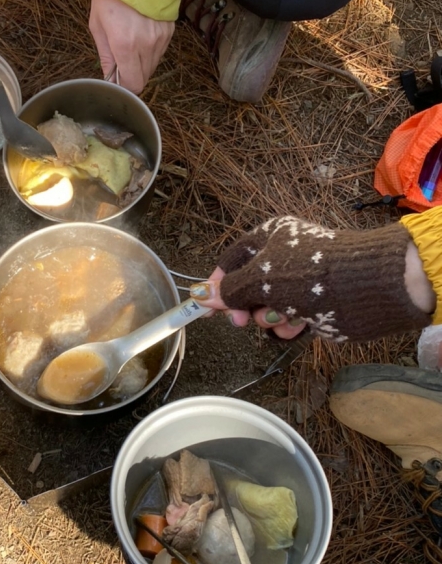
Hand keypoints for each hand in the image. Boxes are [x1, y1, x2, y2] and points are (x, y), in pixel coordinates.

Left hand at [89, 0, 174, 93]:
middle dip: (132, 75)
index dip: (124, 87)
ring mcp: (161, 37)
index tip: (117, 81)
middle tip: (121, 63)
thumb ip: (105, 56)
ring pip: (153, 65)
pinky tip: (141, 35)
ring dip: (142, 63)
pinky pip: (160, 51)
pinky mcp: (170, 30)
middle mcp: (147, 44)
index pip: (133, 84)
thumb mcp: (97, 25)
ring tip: (130, 45)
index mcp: (125, 45)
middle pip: (144, 77)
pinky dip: (150, 51)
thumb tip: (109, 77)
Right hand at [190, 215, 432, 342]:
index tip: (205, 308)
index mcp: (268, 238)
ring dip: (269, 318)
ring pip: (267, 307)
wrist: (363, 288)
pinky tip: (298, 325)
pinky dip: (289, 325)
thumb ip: (228, 290)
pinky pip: (289, 318)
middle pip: (248, 287)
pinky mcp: (313, 304)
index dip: (217, 284)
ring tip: (281, 317)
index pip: (231, 260)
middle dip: (245, 306)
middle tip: (241, 321)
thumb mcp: (258, 279)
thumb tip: (200, 295)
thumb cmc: (307, 273)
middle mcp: (282, 258)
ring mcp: (299, 283)